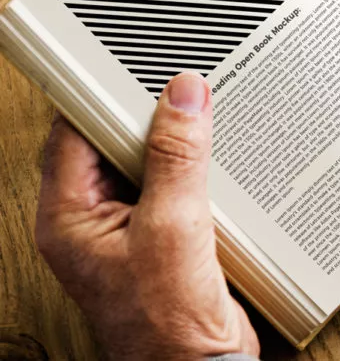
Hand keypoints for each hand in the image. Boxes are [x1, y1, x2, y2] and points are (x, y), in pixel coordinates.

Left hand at [35, 72, 258, 359]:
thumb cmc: (166, 323)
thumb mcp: (172, 226)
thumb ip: (177, 158)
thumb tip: (183, 98)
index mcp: (70, 218)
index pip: (73, 134)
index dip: (102, 97)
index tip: (134, 69)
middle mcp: (93, 220)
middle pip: (111, 142)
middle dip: (146, 116)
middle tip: (178, 89)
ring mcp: (130, 228)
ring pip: (147, 161)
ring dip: (176, 142)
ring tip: (201, 120)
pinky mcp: (164, 235)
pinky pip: (175, 183)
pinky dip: (196, 168)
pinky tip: (217, 161)